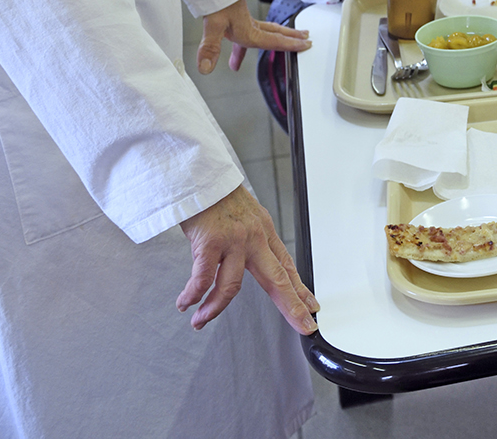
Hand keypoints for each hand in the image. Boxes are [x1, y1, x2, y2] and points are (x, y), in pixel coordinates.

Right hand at [178, 184, 318, 332]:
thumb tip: (249, 260)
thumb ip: (249, 239)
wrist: (198, 173)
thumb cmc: (216, 195)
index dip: (300, 290)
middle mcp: (254, 238)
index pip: (287, 266)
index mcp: (264, 232)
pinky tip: (185, 303)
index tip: (311, 307)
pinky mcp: (211, 242)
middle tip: (303, 324)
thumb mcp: (245, 215)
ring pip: (231, 287)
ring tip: (201, 321)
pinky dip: (193, 296)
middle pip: (278, 279)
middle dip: (292, 306)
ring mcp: (234, 240)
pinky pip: (202, 279)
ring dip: (214, 309)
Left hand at [198, 0, 310, 75]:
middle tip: (304, 40)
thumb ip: (210, 48)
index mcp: (248, 31)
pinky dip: (255, 32)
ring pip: (266, 29)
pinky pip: (251, 26)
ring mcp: (243, 18)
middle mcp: (249, 25)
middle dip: (290, 38)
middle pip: (275, 33)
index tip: (305, 45)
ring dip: (277, 35)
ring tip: (284, 39)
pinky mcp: (235, 12)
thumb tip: (207, 68)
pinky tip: (242, 37)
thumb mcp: (213, 25)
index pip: (274, 40)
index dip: (291, 44)